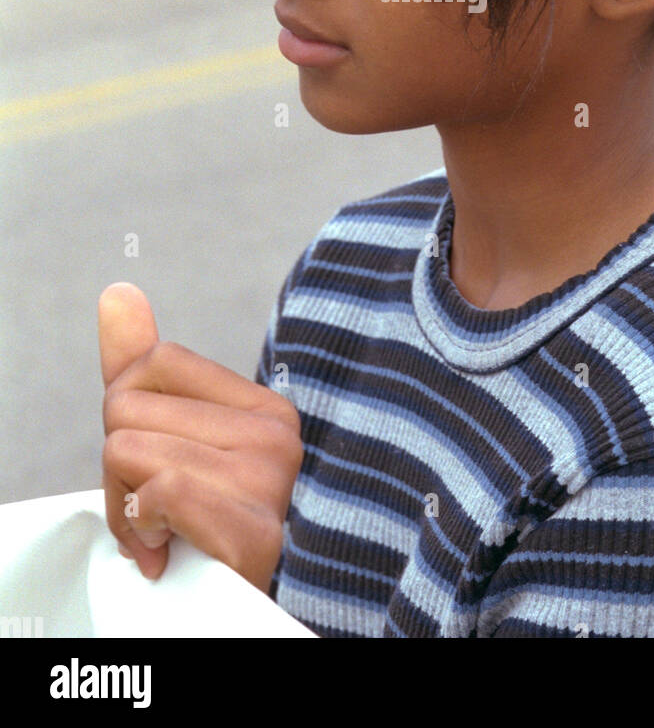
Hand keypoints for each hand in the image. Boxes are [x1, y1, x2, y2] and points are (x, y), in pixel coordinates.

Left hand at [99, 282, 301, 592]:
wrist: (230, 620)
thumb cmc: (199, 534)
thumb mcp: (167, 443)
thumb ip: (140, 370)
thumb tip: (115, 293)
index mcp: (266, 407)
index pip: (156, 361)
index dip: (127, 415)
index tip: (152, 470)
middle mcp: (278, 435)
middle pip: (129, 407)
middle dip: (116, 468)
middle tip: (151, 512)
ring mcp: (271, 480)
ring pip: (129, 449)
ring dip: (123, 506)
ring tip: (161, 534)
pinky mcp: (255, 529)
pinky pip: (161, 490)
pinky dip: (142, 523)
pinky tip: (166, 548)